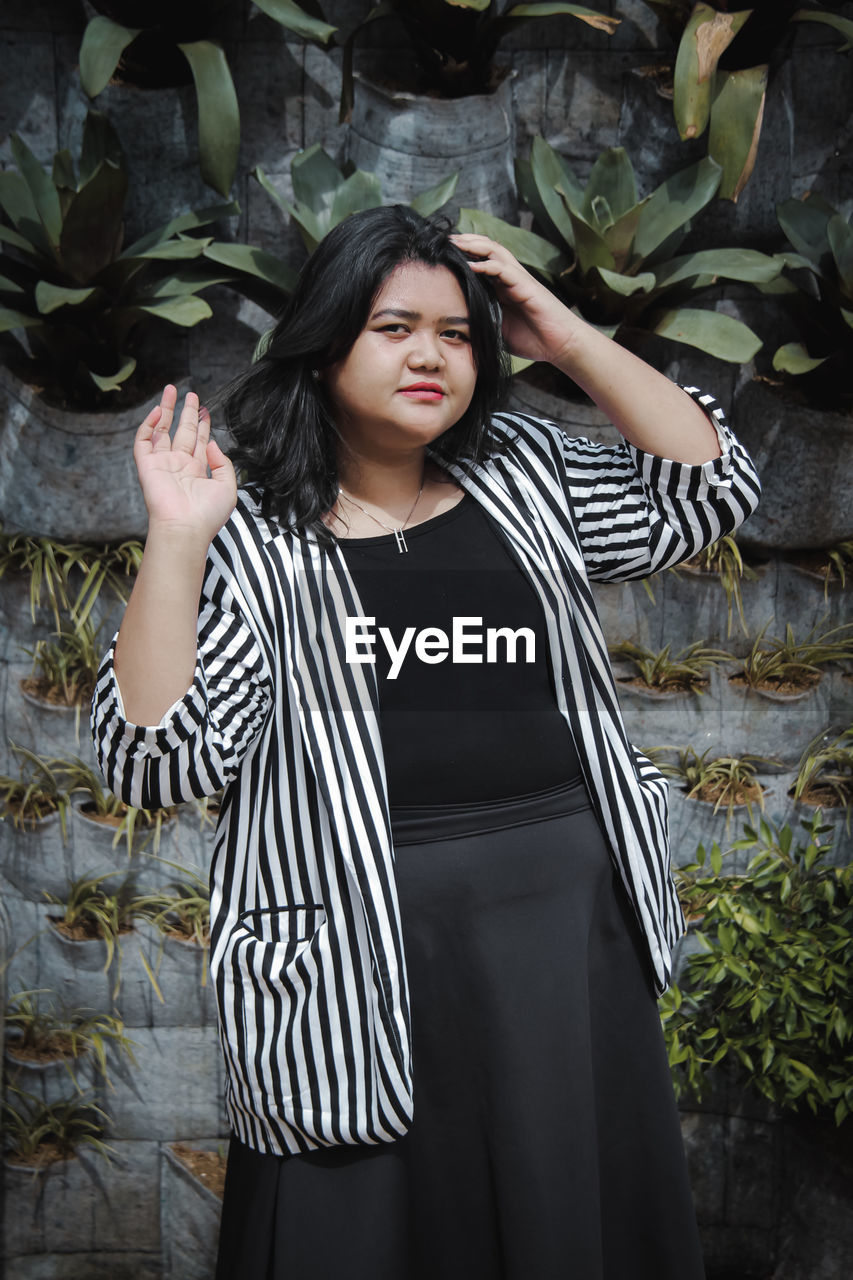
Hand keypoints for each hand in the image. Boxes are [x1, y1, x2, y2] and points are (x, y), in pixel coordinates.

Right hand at [133, 386, 236, 544]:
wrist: (185, 528)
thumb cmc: (207, 514)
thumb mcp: (227, 488)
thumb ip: (224, 464)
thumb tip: (214, 444)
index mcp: (198, 471)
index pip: (200, 442)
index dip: (203, 426)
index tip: (205, 410)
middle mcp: (179, 465)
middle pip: (182, 432)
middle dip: (186, 413)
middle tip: (191, 395)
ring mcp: (162, 464)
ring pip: (162, 431)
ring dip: (166, 410)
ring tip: (171, 390)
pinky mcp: (146, 465)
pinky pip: (144, 440)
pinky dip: (148, 424)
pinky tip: (157, 410)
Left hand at [451, 233, 580, 365]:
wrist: (560, 345)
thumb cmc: (533, 339)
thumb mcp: (498, 330)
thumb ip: (481, 321)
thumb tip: (457, 327)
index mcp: (502, 287)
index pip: (479, 261)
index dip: (462, 254)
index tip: (440, 254)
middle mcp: (510, 278)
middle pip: (485, 249)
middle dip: (464, 242)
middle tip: (442, 240)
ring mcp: (519, 279)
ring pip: (494, 252)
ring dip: (474, 245)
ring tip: (454, 243)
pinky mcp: (526, 286)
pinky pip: (504, 270)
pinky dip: (487, 265)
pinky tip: (471, 266)